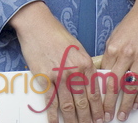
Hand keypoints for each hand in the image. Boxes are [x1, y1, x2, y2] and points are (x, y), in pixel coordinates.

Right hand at [10, 1, 104, 122]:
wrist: (37, 24)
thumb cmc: (56, 34)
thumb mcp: (77, 48)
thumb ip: (84, 66)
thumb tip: (88, 84)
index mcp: (86, 64)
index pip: (95, 94)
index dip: (99, 110)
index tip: (101, 119)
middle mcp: (75, 71)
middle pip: (83, 103)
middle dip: (87, 119)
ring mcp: (59, 75)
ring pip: (68, 105)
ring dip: (72, 120)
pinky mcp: (44, 76)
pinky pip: (50, 100)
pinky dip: (52, 114)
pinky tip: (55, 122)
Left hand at [99, 0, 137, 120]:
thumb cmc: (131, 23)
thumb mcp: (115, 35)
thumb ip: (110, 53)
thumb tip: (103, 70)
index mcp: (113, 47)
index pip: (104, 74)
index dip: (99, 90)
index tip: (95, 101)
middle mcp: (126, 54)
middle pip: (116, 83)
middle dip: (110, 102)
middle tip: (106, 116)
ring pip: (132, 86)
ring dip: (126, 103)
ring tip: (122, 115)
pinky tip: (137, 104)